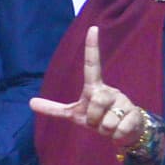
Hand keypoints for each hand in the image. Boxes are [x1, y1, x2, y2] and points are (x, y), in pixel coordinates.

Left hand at [29, 25, 151, 151]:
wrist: (124, 132)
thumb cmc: (97, 118)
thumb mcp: (74, 114)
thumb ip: (54, 109)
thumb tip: (30, 103)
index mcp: (95, 87)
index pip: (92, 65)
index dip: (92, 47)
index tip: (92, 28)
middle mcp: (110, 90)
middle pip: (96, 103)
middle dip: (93, 120)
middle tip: (97, 121)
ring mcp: (124, 101)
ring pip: (107, 122)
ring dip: (105, 130)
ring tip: (109, 126)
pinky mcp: (135, 115)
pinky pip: (118, 131)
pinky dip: (115, 137)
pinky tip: (119, 132)